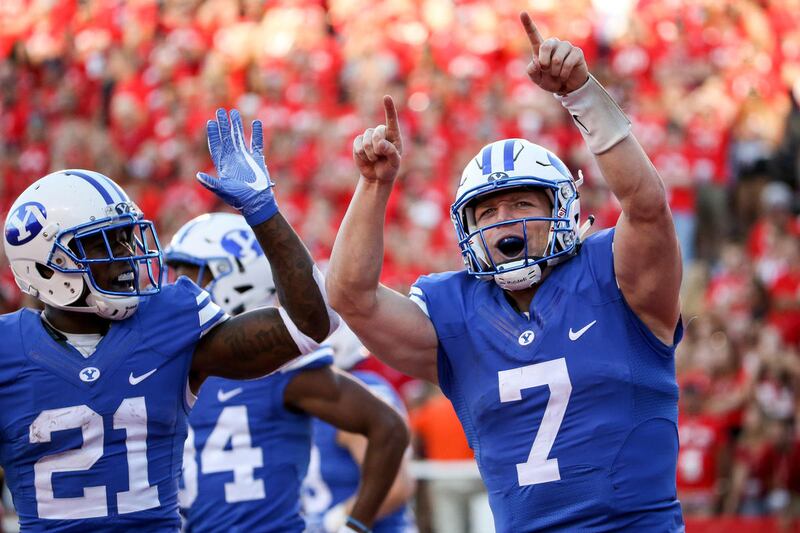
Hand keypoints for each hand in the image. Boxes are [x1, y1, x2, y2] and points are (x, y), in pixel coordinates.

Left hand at [197, 108, 277, 225]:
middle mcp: (233, 159)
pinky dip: (257, 133)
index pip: (216, 146)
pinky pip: (257, 143)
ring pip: (240, 138)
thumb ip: (211, 183)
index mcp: (224, 165)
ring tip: (234, 113)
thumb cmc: (239, 199)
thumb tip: (197, 176)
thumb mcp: (223, 191)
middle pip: (227, 138)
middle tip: (220, 112)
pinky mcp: (258, 160)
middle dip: (224, 125)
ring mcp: (246, 158)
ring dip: (237, 126)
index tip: (211, 122)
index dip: (214, 135)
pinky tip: (256, 123)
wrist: (257, 203)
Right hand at [353, 96, 402, 183]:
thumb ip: (390, 152)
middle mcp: (381, 133)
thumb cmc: (389, 169)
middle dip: (378, 146)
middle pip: (378, 132)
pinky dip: (362, 155)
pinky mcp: (358, 142)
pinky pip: (358, 145)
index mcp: (394, 135)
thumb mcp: (394, 163)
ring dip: (370, 153)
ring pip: (367, 140)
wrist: (376, 177)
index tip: (386, 97)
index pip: (392, 119)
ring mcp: (369, 136)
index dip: (389, 108)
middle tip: (380, 156)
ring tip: (374, 159)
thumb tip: (380, 144)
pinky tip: (366, 159)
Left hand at [521, 12, 588, 94]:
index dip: (528, 24)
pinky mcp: (577, 52)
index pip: (534, 34)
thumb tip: (536, 63)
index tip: (523, 13)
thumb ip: (532, 72)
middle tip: (547, 71)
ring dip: (555, 72)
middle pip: (545, 46)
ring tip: (557, 74)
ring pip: (556, 59)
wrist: (566, 87)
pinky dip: (563, 75)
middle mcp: (554, 44)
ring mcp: (566, 47)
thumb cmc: (550, 81)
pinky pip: (567, 64)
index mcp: (542, 48)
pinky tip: (565, 76)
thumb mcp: (537, 79)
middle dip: (544, 63)